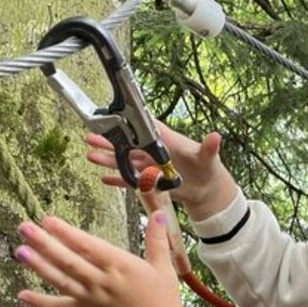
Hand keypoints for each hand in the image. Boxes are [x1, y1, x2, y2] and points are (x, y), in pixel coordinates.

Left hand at [15, 213, 209, 306]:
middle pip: (69, 261)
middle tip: (24, 227)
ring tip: (19, 251)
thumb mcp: (163, 267)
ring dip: (39, 266)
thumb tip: (158, 212)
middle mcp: (104, 282)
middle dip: (45, 243)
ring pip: (61, 281)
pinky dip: (41, 303)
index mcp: (122, 266)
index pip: (89, 246)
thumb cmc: (164, 300)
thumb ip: (157, 238)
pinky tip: (22, 295)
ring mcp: (93, 300)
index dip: (67, 233)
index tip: (49, 220)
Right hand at [86, 124, 239, 220]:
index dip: (129, 123)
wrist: (207, 189)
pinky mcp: (150, 181)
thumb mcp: (208, 157)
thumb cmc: (208, 168)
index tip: (113, 117)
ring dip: (108, 159)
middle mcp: (154, 152)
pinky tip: (104, 178)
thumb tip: (216, 137)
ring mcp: (150, 167)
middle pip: (128, 144)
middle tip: (91, 134)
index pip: (145, 128)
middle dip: (110, 140)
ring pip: (125, 162)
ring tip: (91, 154)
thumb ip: (209, 147)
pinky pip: (130, 181)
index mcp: (166, 141)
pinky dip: (118, 180)